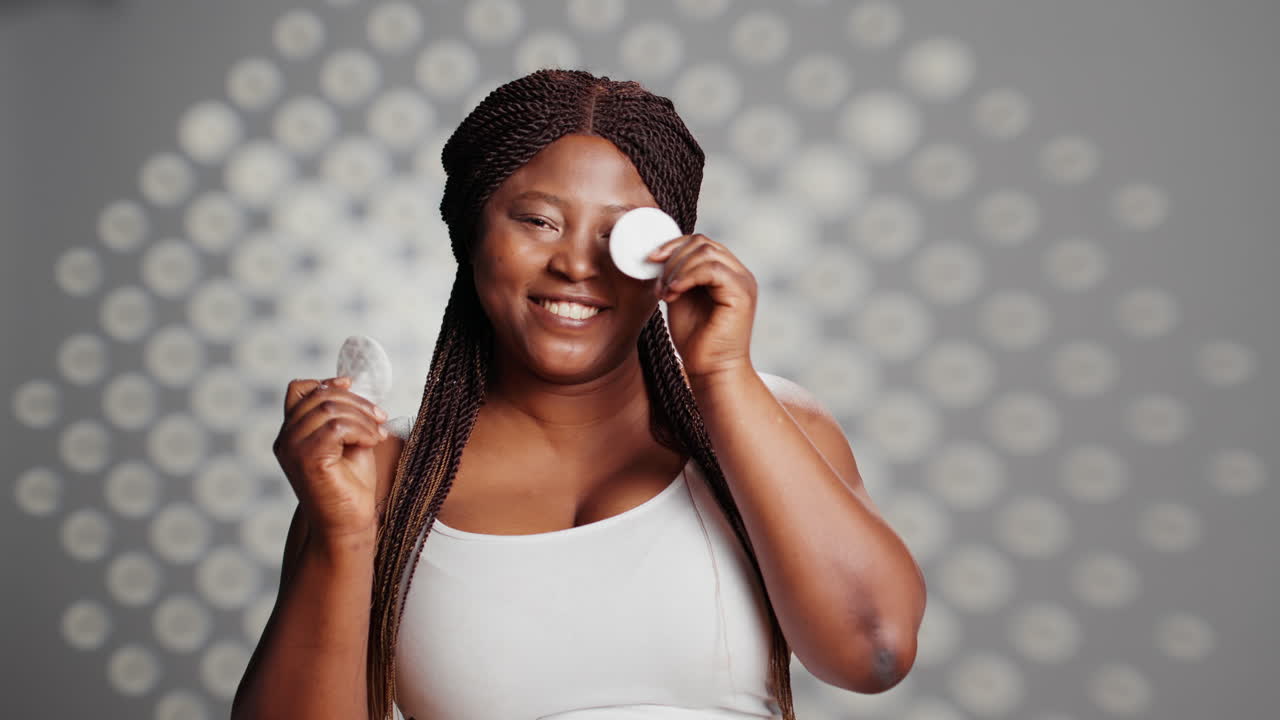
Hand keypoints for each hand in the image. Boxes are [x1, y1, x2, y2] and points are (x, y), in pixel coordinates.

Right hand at [272, 376, 389, 546]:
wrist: (347, 524)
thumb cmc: (350, 485)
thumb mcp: (347, 440)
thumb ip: (341, 415)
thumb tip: (348, 383)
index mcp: (291, 433)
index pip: (298, 390)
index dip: (326, 383)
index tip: (352, 385)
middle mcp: (286, 439)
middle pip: (319, 396)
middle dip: (356, 402)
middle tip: (379, 418)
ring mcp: (293, 449)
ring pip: (330, 409)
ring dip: (363, 417)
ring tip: (378, 434)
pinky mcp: (307, 459)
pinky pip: (336, 427)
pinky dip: (361, 429)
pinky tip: (373, 442)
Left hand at [647, 233, 756, 382]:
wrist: (710, 370)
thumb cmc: (696, 342)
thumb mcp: (680, 300)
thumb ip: (677, 276)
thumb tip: (659, 256)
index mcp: (726, 273)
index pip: (700, 243)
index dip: (673, 245)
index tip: (650, 260)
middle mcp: (738, 273)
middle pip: (702, 243)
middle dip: (673, 258)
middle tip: (659, 284)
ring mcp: (742, 282)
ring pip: (706, 252)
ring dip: (677, 269)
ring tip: (666, 292)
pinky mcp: (741, 294)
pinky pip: (712, 270)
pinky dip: (688, 277)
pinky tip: (674, 292)